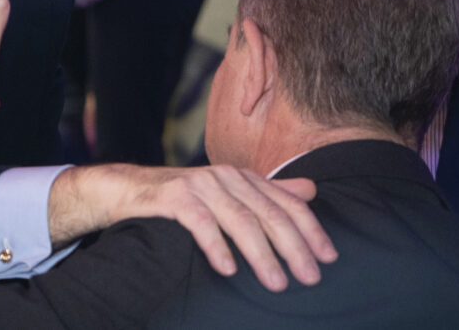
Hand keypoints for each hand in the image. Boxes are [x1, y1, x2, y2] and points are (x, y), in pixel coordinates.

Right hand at [50, 164, 336, 291]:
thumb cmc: (184, 198)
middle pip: (269, 214)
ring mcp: (200, 185)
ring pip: (240, 220)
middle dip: (293, 248)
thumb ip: (270, 192)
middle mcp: (227, 177)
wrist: (128, 190)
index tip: (330, 257)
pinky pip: (201, 223)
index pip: (287, 204)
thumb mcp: (229, 193)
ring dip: (261, 254)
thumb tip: (311, 190)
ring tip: (276, 282)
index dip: (311, 230)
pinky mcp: (174, 197)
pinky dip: (216, 246)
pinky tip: (228, 269)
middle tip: (310, 278)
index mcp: (244, 178)